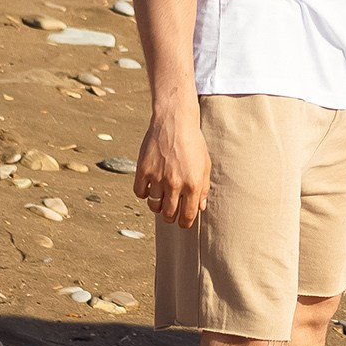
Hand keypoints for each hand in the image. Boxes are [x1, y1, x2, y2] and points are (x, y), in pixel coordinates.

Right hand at [136, 105, 211, 227]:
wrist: (174, 122)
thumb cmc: (193, 143)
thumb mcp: (205, 165)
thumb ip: (203, 188)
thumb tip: (199, 208)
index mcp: (193, 184)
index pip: (187, 216)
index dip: (184, 223)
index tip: (182, 223)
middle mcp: (175, 184)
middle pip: (168, 214)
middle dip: (170, 217)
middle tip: (170, 213)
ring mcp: (157, 177)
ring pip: (153, 205)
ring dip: (157, 206)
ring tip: (160, 200)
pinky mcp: (143, 170)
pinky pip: (140, 193)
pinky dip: (144, 193)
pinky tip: (149, 187)